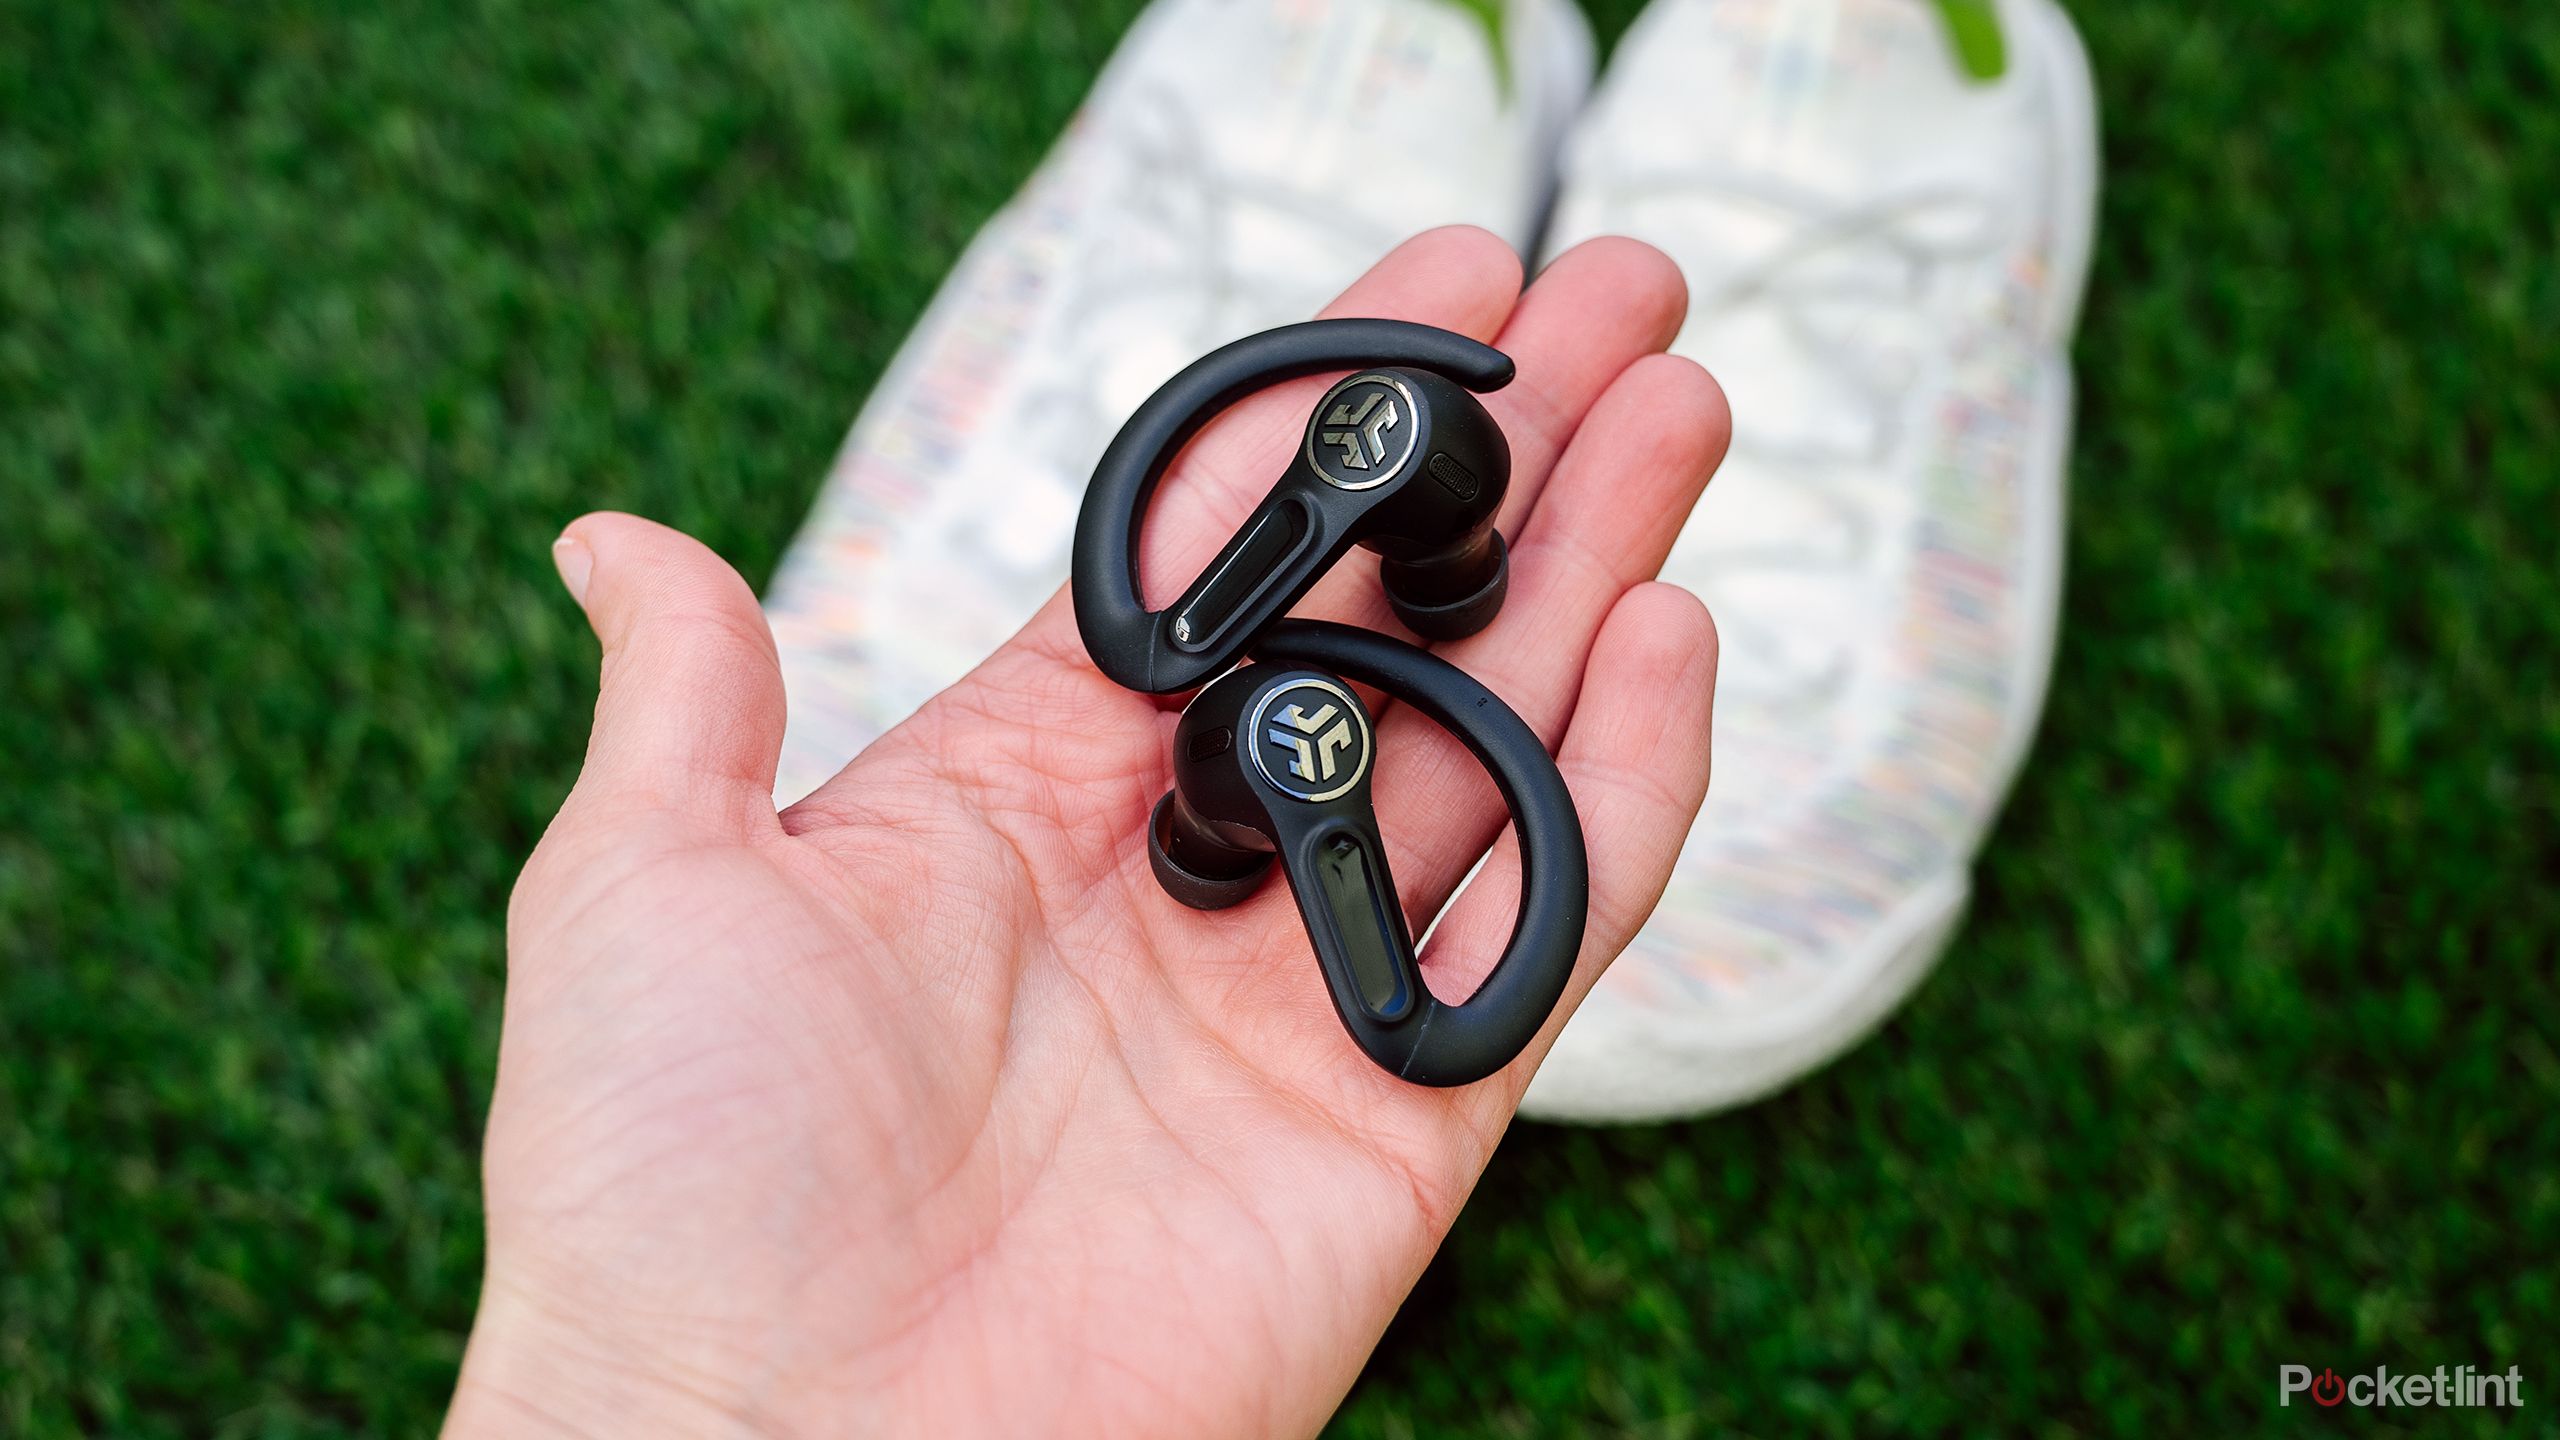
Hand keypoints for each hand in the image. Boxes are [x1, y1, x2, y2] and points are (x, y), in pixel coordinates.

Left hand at [447, 228, 1727, 1438]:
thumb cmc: (667, 1190)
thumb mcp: (640, 888)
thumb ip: (691, 700)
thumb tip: (614, 535)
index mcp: (1014, 794)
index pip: (1212, 564)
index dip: (1325, 424)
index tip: (1436, 292)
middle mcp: (1177, 880)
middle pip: (1384, 631)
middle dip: (1506, 469)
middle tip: (1617, 306)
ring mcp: (1293, 1002)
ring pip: (1490, 753)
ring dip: (1593, 580)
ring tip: (1680, 415)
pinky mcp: (1389, 1130)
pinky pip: (1537, 942)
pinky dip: (1620, 797)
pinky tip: (1668, 643)